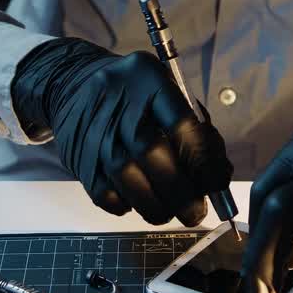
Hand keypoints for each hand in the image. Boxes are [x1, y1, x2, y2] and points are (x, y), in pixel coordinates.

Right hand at [12, 37, 232, 225]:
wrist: (74, 87)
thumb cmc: (135, 96)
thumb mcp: (167, 93)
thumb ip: (196, 130)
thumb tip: (218, 177)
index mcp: (150, 79)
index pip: (181, 123)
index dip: (203, 160)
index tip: (216, 184)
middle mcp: (120, 104)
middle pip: (151, 152)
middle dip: (180, 191)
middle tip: (195, 212)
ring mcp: (96, 132)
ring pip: (127, 177)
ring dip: (155, 206)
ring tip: (169, 212)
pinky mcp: (81, 158)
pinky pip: (105, 193)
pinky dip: (127, 205)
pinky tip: (139, 200)